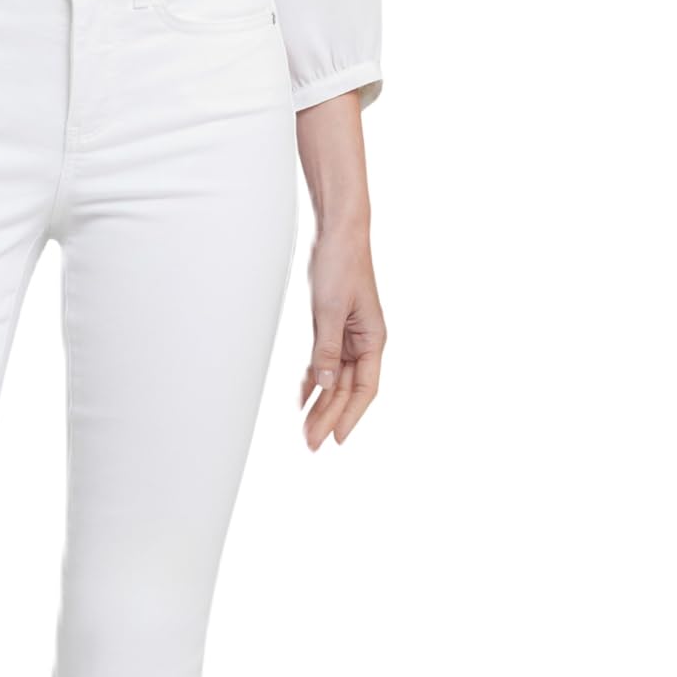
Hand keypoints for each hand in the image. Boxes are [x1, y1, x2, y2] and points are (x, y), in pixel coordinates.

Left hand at [300, 224, 383, 447]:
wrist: (338, 233)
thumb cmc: (342, 264)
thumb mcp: (330, 310)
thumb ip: (327, 349)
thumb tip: (326, 385)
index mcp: (373, 339)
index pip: (365, 389)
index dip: (351, 416)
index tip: (337, 439)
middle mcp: (364, 342)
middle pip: (348, 390)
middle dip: (330, 417)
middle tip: (312, 443)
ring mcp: (347, 336)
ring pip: (336, 380)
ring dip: (321, 405)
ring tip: (306, 430)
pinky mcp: (332, 327)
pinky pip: (324, 363)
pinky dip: (313, 381)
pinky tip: (303, 399)